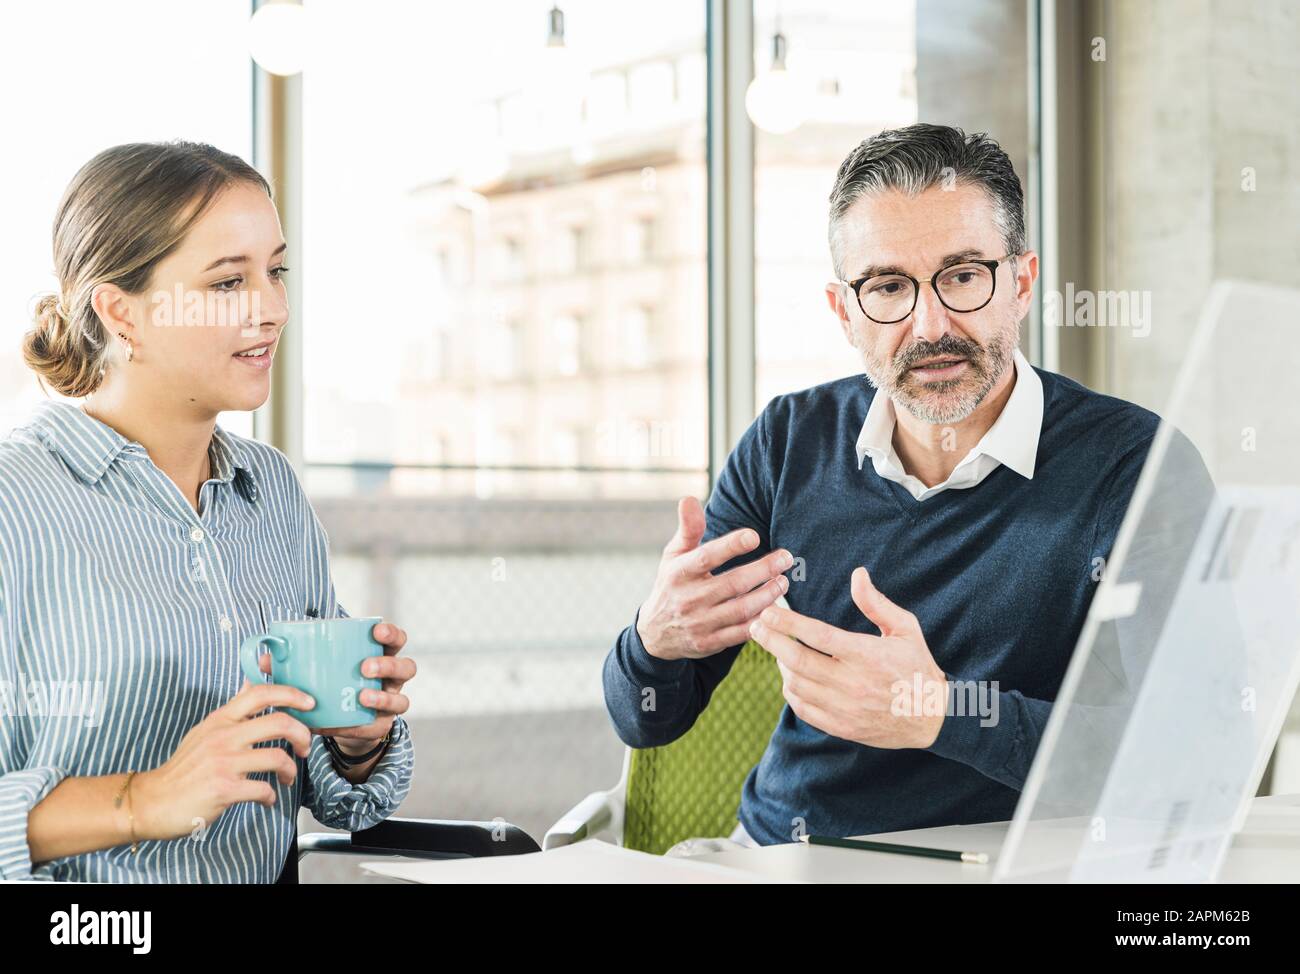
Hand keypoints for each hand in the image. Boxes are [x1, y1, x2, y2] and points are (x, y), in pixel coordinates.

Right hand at [133, 681, 314, 840]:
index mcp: (220, 720)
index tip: (310, 703)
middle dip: (302, 735)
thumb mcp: (205, 731)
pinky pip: (264, 789)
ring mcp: (224, 763)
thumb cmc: (183, 769)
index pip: (260, 693)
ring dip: (291, 770)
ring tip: (287, 778)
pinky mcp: (224, 789)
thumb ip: (231, 711)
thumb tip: (250, 683)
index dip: (291, 694)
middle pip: (279, 723)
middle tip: (305, 747)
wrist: (152, 802)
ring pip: (277, 757)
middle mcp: (223, 736)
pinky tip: (266, 799)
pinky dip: (271, 796)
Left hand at [308, 622, 415, 754]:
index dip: (391, 634)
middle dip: (388, 665)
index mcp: (380, 656)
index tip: (376, 631)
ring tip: (362, 697)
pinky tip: (342, 724)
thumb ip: (297, 664)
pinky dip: (359, 725)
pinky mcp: (381, 726)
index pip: (397, 640)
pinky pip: (379, 726)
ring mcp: (391, 704)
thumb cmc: (333, 686)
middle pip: (406, 667)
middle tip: (365, 667)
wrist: (342, 723)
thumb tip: (266, 658)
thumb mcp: (321, 671)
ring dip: (383, 697)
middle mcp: (392, 680)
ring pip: (402, 700)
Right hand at [636, 496, 791, 660]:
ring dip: (768, 594)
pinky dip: (761, 620)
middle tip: (786, 558)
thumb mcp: (674, 556)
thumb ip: (688, 528)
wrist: (654, 633)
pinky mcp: (709, 643)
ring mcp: (699, 623)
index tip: (754, 535)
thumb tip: (689, 498)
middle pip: (733, 583)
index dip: (731, 546)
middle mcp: (688, 599)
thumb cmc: (671, 584)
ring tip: (783, 581)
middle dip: (764, 569)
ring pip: (742, 609)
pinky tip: (774, 608)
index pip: (706, 557)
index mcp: (679, 572)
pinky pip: (741, 633)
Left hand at [748, 566, 947, 748]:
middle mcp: (852, 683)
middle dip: (771, 641)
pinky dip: (791, 692)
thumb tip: (857, 574)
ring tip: (776, 649)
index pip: (818, 636)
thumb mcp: (905, 629)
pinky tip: (790, 677)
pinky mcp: (841, 727)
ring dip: (780, 665)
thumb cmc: (918, 666)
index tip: (768, 612)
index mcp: (867, 655)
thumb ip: (876, 603)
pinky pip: (803, 709)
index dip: (788, 623)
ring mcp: (845, 708)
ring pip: (796, 685)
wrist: (933, 717)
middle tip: (756, 626)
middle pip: (798, 661)